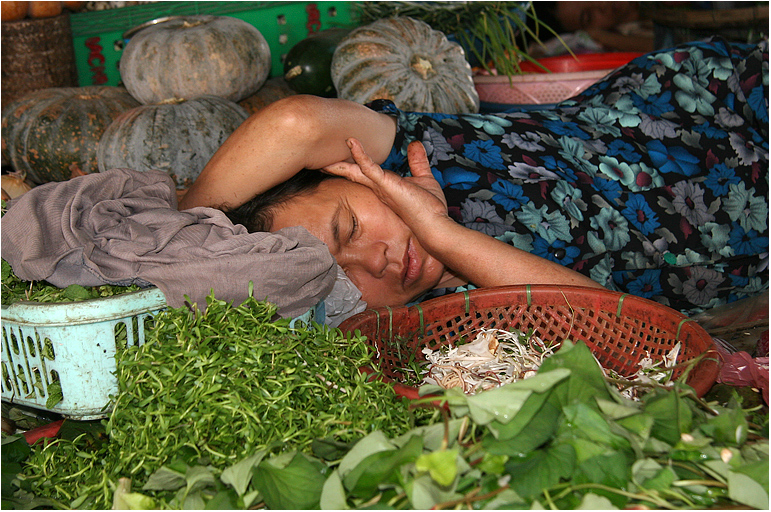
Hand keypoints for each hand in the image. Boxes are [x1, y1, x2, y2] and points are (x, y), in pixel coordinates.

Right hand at [323, 138, 449, 231]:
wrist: (435, 224)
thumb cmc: (430, 207)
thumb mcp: (423, 178)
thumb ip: (417, 161)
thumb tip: (415, 144)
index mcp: (384, 186)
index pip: (363, 174)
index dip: (351, 165)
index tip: (340, 157)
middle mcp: (379, 188)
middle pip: (352, 174)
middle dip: (336, 167)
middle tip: (319, 161)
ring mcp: (381, 187)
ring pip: (355, 172)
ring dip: (339, 163)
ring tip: (324, 154)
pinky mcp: (386, 185)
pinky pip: (369, 167)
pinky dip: (360, 154)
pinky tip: (352, 142)